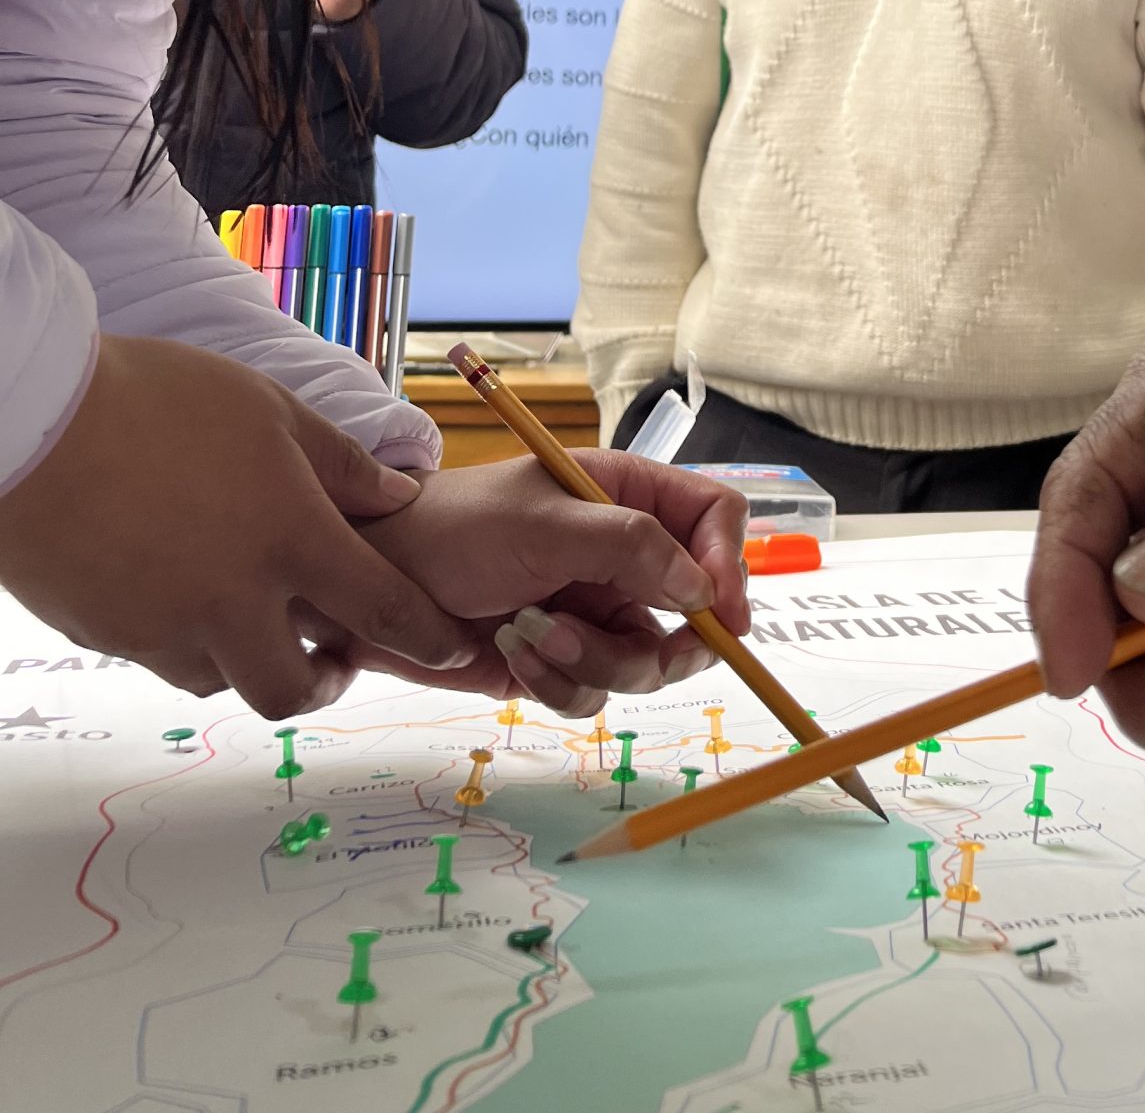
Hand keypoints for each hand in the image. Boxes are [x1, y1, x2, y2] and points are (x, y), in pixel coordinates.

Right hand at [0, 336, 477, 716]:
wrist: (38, 422)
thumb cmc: (160, 400)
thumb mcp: (271, 410)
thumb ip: (342, 464)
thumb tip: (399, 497)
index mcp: (289, 540)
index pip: (381, 609)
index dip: (427, 635)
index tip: (451, 647)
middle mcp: (232, 600)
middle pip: (294, 688)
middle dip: (327, 682)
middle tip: (337, 657)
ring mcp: (164, 627)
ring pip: (225, 677)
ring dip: (253, 656)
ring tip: (255, 609)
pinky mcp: (109, 634)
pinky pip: (166, 658)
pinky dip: (192, 640)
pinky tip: (188, 591)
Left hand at [354, 453, 751, 717]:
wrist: (372, 589)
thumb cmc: (452, 530)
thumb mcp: (544, 525)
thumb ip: (630, 548)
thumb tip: (702, 588)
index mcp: (627, 495)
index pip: (713, 518)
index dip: (729, 564)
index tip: (722, 616)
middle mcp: (622, 554)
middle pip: (696, 608)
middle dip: (664, 641)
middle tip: (636, 653)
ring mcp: (595, 609)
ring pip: (646, 662)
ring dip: (594, 661)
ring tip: (534, 636)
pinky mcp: (563, 658)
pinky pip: (595, 693)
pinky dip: (559, 683)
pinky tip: (514, 655)